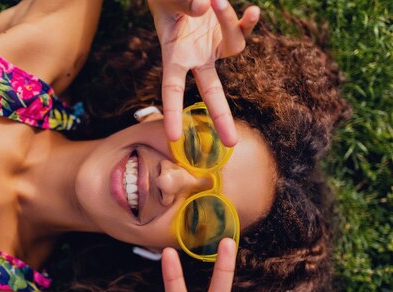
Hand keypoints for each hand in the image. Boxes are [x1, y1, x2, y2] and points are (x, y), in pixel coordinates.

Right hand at [148, 0, 259, 145]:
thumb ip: (182, 3)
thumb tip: (204, 6)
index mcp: (174, 55)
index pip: (172, 90)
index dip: (172, 113)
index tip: (172, 137)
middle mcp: (195, 57)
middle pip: (211, 91)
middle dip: (221, 117)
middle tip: (232, 143)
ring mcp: (214, 45)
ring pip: (234, 46)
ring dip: (228, 22)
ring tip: (216, 0)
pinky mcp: (228, 30)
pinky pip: (244, 31)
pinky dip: (250, 23)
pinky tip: (255, 12)